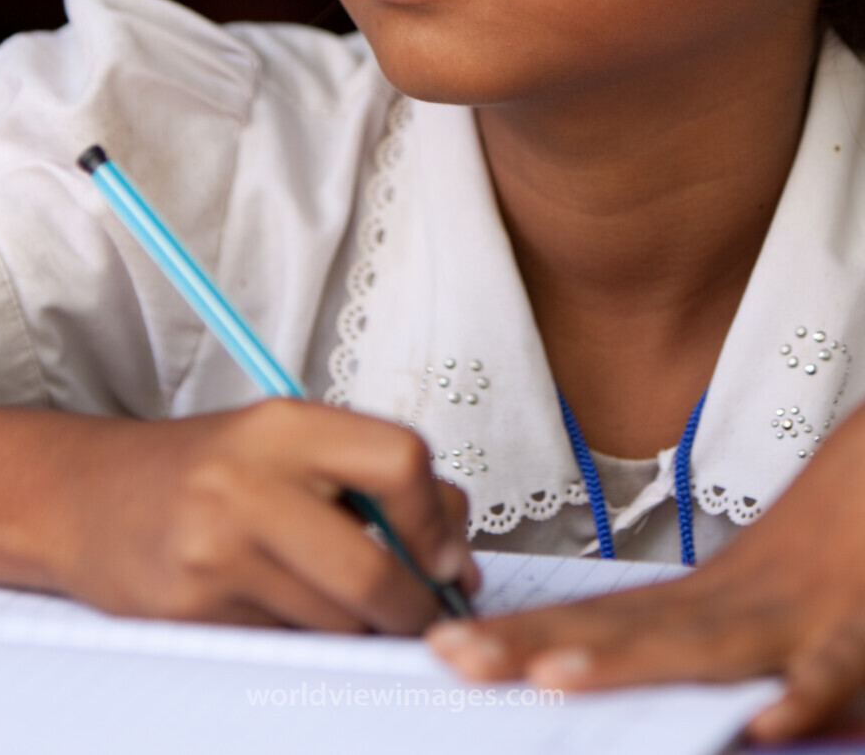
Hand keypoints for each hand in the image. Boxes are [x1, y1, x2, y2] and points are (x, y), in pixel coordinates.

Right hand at [41, 399, 477, 632]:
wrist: (86, 496)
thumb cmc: (203, 470)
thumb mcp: (284, 443)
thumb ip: (369, 477)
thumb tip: (454, 555)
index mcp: (284, 424)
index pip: (400, 459)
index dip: (438, 517)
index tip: (444, 554)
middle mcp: (248, 481)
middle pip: (372, 570)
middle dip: (412, 608)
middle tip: (424, 616)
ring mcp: (215, 550)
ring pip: (332, 622)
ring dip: (361, 631)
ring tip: (352, 611)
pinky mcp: (191, 610)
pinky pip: (285, 646)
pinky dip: (308, 642)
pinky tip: (291, 615)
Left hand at [428, 402, 864, 742]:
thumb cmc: (820, 550)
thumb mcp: (745, 598)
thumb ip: (681, 632)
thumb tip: (590, 657)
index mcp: (699, 603)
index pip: (595, 621)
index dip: (521, 636)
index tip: (445, 644)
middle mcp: (730, 606)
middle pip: (623, 631)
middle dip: (536, 647)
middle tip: (456, 656)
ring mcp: (792, 619)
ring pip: (704, 644)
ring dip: (630, 661)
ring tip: (552, 677)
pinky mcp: (859, 633)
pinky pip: (834, 668)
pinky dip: (804, 690)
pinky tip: (765, 719)